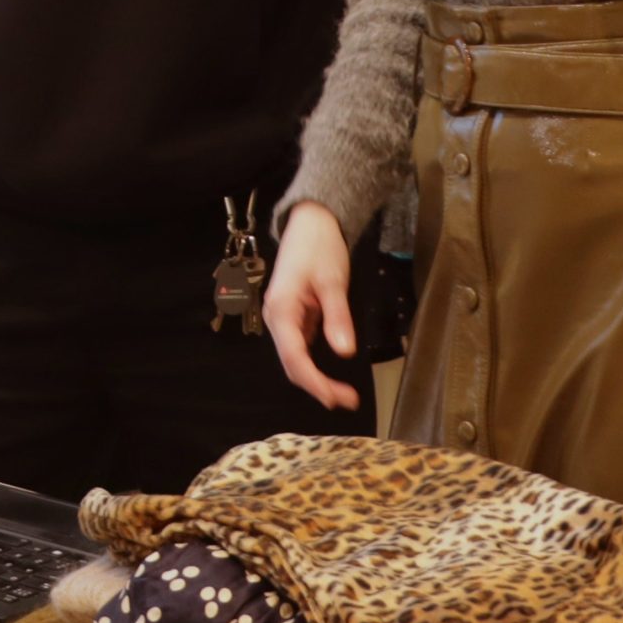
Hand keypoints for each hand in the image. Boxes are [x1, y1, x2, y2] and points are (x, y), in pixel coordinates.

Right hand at [263, 201, 362, 410]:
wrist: (311, 222)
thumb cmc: (319, 246)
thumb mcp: (333, 281)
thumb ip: (337, 317)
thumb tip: (343, 352)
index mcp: (281, 309)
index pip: (294, 357)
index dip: (315, 382)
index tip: (337, 398)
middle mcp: (276, 317)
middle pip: (291, 363)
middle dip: (317, 385)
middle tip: (346, 400)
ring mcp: (283, 317)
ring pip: (294, 357)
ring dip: (316, 377)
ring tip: (343, 393)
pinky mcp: (293, 316)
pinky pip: (300, 346)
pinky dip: (315, 363)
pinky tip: (332, 372)